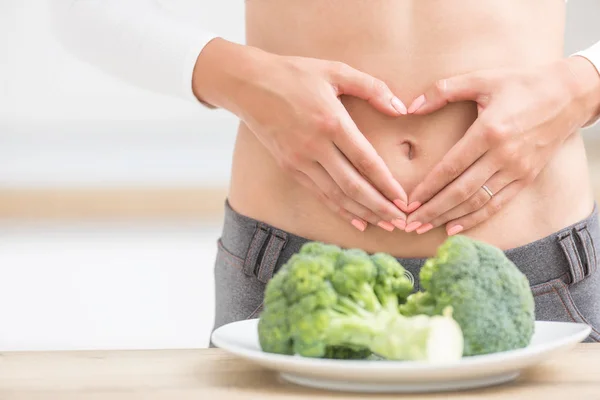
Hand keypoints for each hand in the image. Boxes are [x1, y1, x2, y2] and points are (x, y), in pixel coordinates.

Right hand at [192, 39, 408, 231]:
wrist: (248, 84)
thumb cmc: (294, 74)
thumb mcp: (335, 71)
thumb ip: (372, 87)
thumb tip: (401, 108)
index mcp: (331, 122)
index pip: (366, 161)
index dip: (387, 184)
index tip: (404, 200)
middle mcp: (315, 147)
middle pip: (353, 186)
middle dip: (380, 207)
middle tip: (402, 222)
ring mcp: (300, 160)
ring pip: (336, 196)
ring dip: (363, 213)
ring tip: (385, 226)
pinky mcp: (289, 167)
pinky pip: (319, 194)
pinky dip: (340, 210)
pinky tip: (357, 221)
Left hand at [404, 56, 599, 235]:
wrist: (570, 94)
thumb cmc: (522, 84)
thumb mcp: (482, 79)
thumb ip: (444, 90)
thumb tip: (410, 106)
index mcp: (489, 131)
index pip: (451, 167)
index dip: (428, 187)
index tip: (408, 201)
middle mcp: (503, 155)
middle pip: (461, 191)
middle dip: (432, 209)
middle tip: (409, 222)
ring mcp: (517, 169)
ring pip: (477, 201)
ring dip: (449, 217)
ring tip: (424, 227)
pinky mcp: (527, 177)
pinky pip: (498, 204)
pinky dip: (475, 218)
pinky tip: (454, 228)